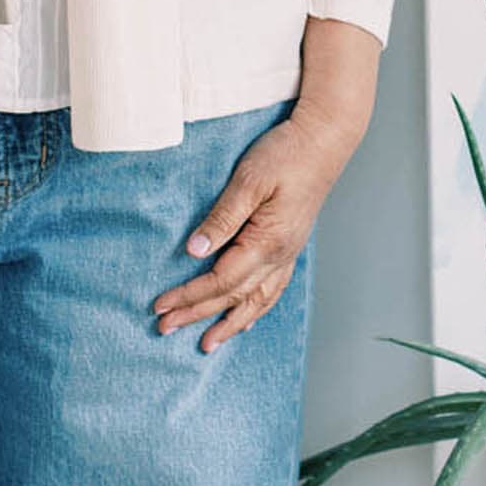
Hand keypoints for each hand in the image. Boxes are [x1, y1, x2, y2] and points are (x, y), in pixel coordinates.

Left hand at [153, 98, 364, 351]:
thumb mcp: (248, 181)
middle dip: (198, 315)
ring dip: (230, 324)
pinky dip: (256, 309)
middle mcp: (279, 257)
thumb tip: (195, 251)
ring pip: (256, 302)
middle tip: (165, 329)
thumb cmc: (286, 154)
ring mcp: (288, 254)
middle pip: (233, 297)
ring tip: (207, 344)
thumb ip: (222, 218)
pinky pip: (273, 290)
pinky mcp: (290, 246)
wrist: (325, 141)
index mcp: (266, 243)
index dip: (188, 296)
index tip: (160, 306)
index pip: (219, 281)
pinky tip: (247, 320)